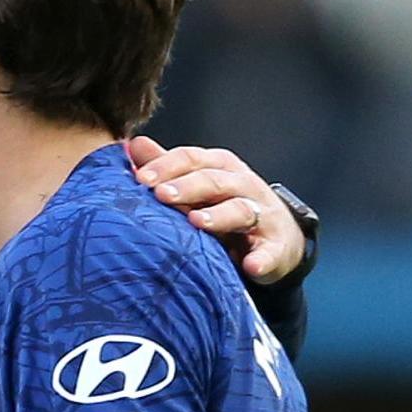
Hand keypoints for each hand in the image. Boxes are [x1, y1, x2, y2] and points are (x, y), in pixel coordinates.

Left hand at [127, 135, 304, 284]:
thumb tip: (135, 145)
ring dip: (219, 216)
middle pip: (214, 180)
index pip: (191, 158)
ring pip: (241, 210)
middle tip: (162, 194)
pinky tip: (251, 266)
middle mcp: (242, 185)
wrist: (277, 238)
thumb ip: (168, 168)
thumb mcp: (199, 184)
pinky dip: (263, 258)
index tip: (141, 178)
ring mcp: (263, 214)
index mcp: (220, 167)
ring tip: (197, 222)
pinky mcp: (276, 245)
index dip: (167, 165)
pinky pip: (271, 251)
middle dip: (188, 186)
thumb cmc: (226, 206)